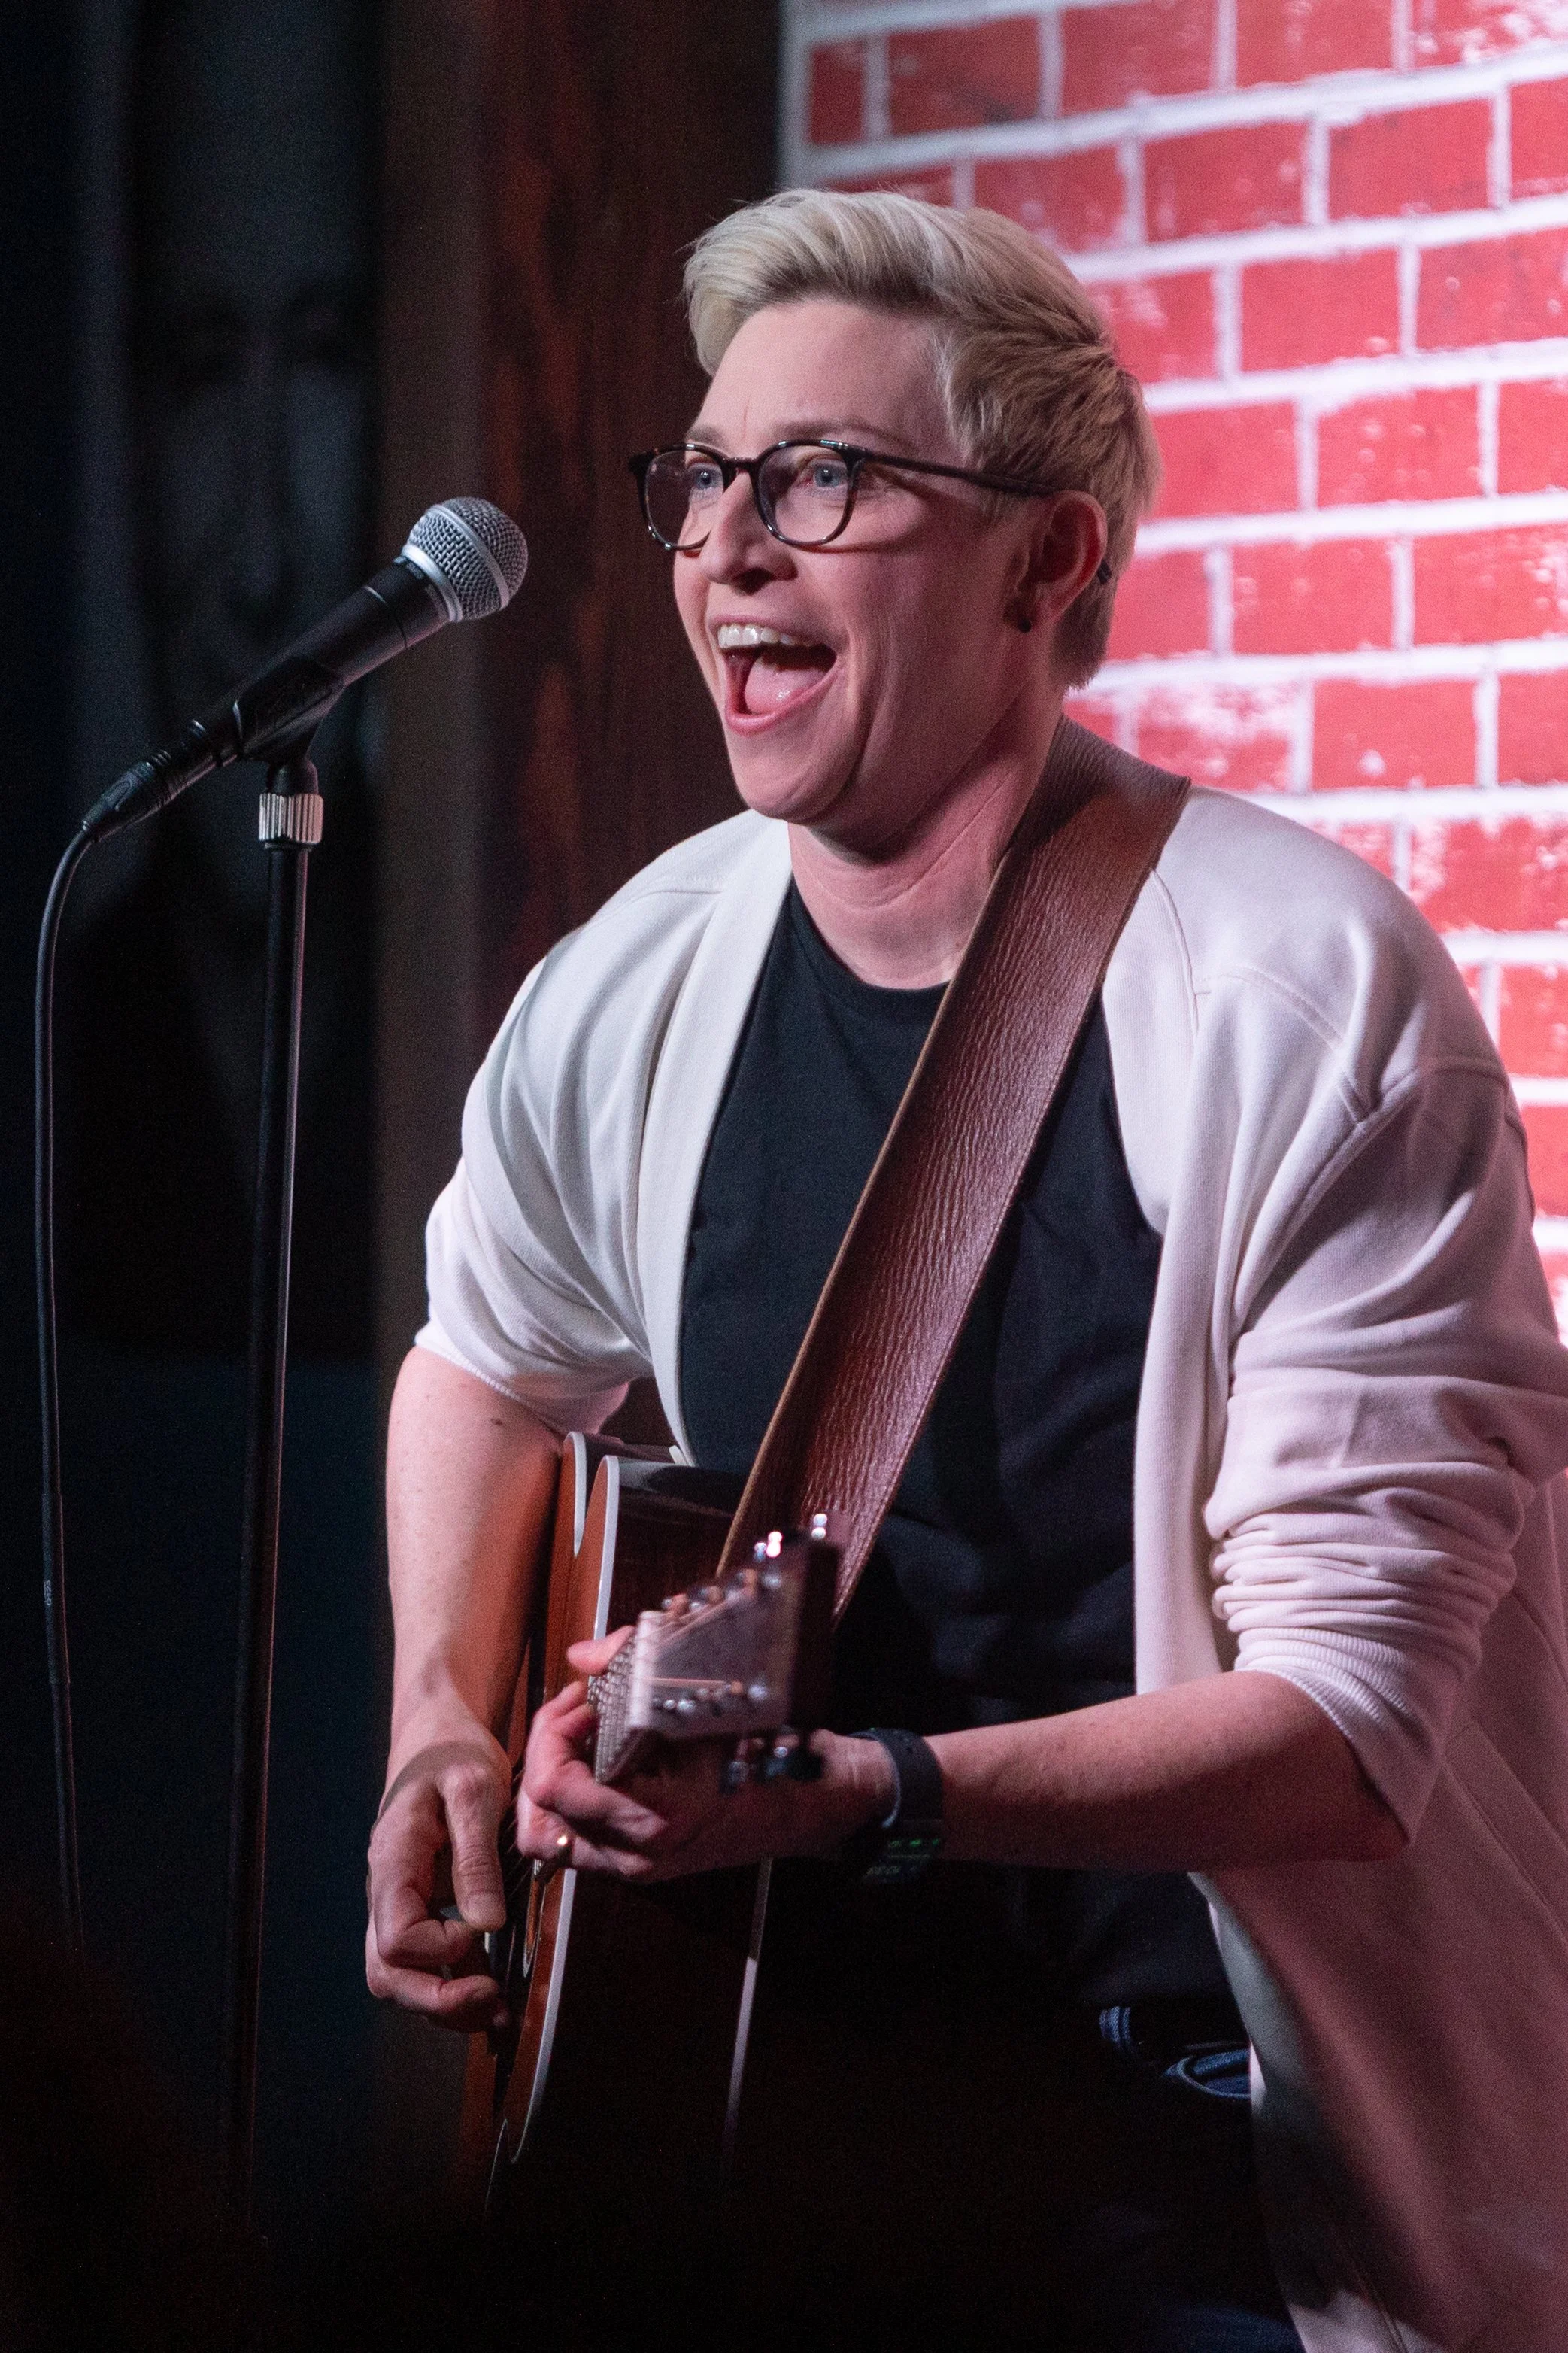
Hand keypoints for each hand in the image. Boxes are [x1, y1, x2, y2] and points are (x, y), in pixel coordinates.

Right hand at [365, 1722, 512, 2033]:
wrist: (436, 1735)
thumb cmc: (454, 1753)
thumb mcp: (474, 1790)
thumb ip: (475, 1856)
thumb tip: (485, 1925)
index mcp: (393, 1862)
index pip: (396, 1939)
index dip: (438, 1952)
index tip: (480, 1933)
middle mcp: (386, 1891)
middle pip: (387, 1973)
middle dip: (437, 2001)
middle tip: (492, 2003)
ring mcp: (400, 1902)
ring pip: (402, 1977)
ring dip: (446, 2003)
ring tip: (499, 2012)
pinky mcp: (420, 1906)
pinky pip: (425, 1960)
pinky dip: (456, 1984)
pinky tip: (494, 1994)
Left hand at [516, 1631, 893, 1882]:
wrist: (806, 1807)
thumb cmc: (764, 1750)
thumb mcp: (709, 1701)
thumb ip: (636, 1665)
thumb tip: (581, 1655)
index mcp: (655, 1818)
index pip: (554, 1789)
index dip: (552, 1733)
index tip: (583, 1698)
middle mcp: (635, 1856)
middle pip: (537, 1821)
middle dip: (543, 1755)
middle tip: (573, 1712)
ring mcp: (633, 1869)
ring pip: (548, 1838)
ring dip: (549, 1782)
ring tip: (579, 1737)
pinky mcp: (635, 1867)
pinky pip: (573, 1841)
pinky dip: (569, 1800)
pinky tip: (598, 1760)